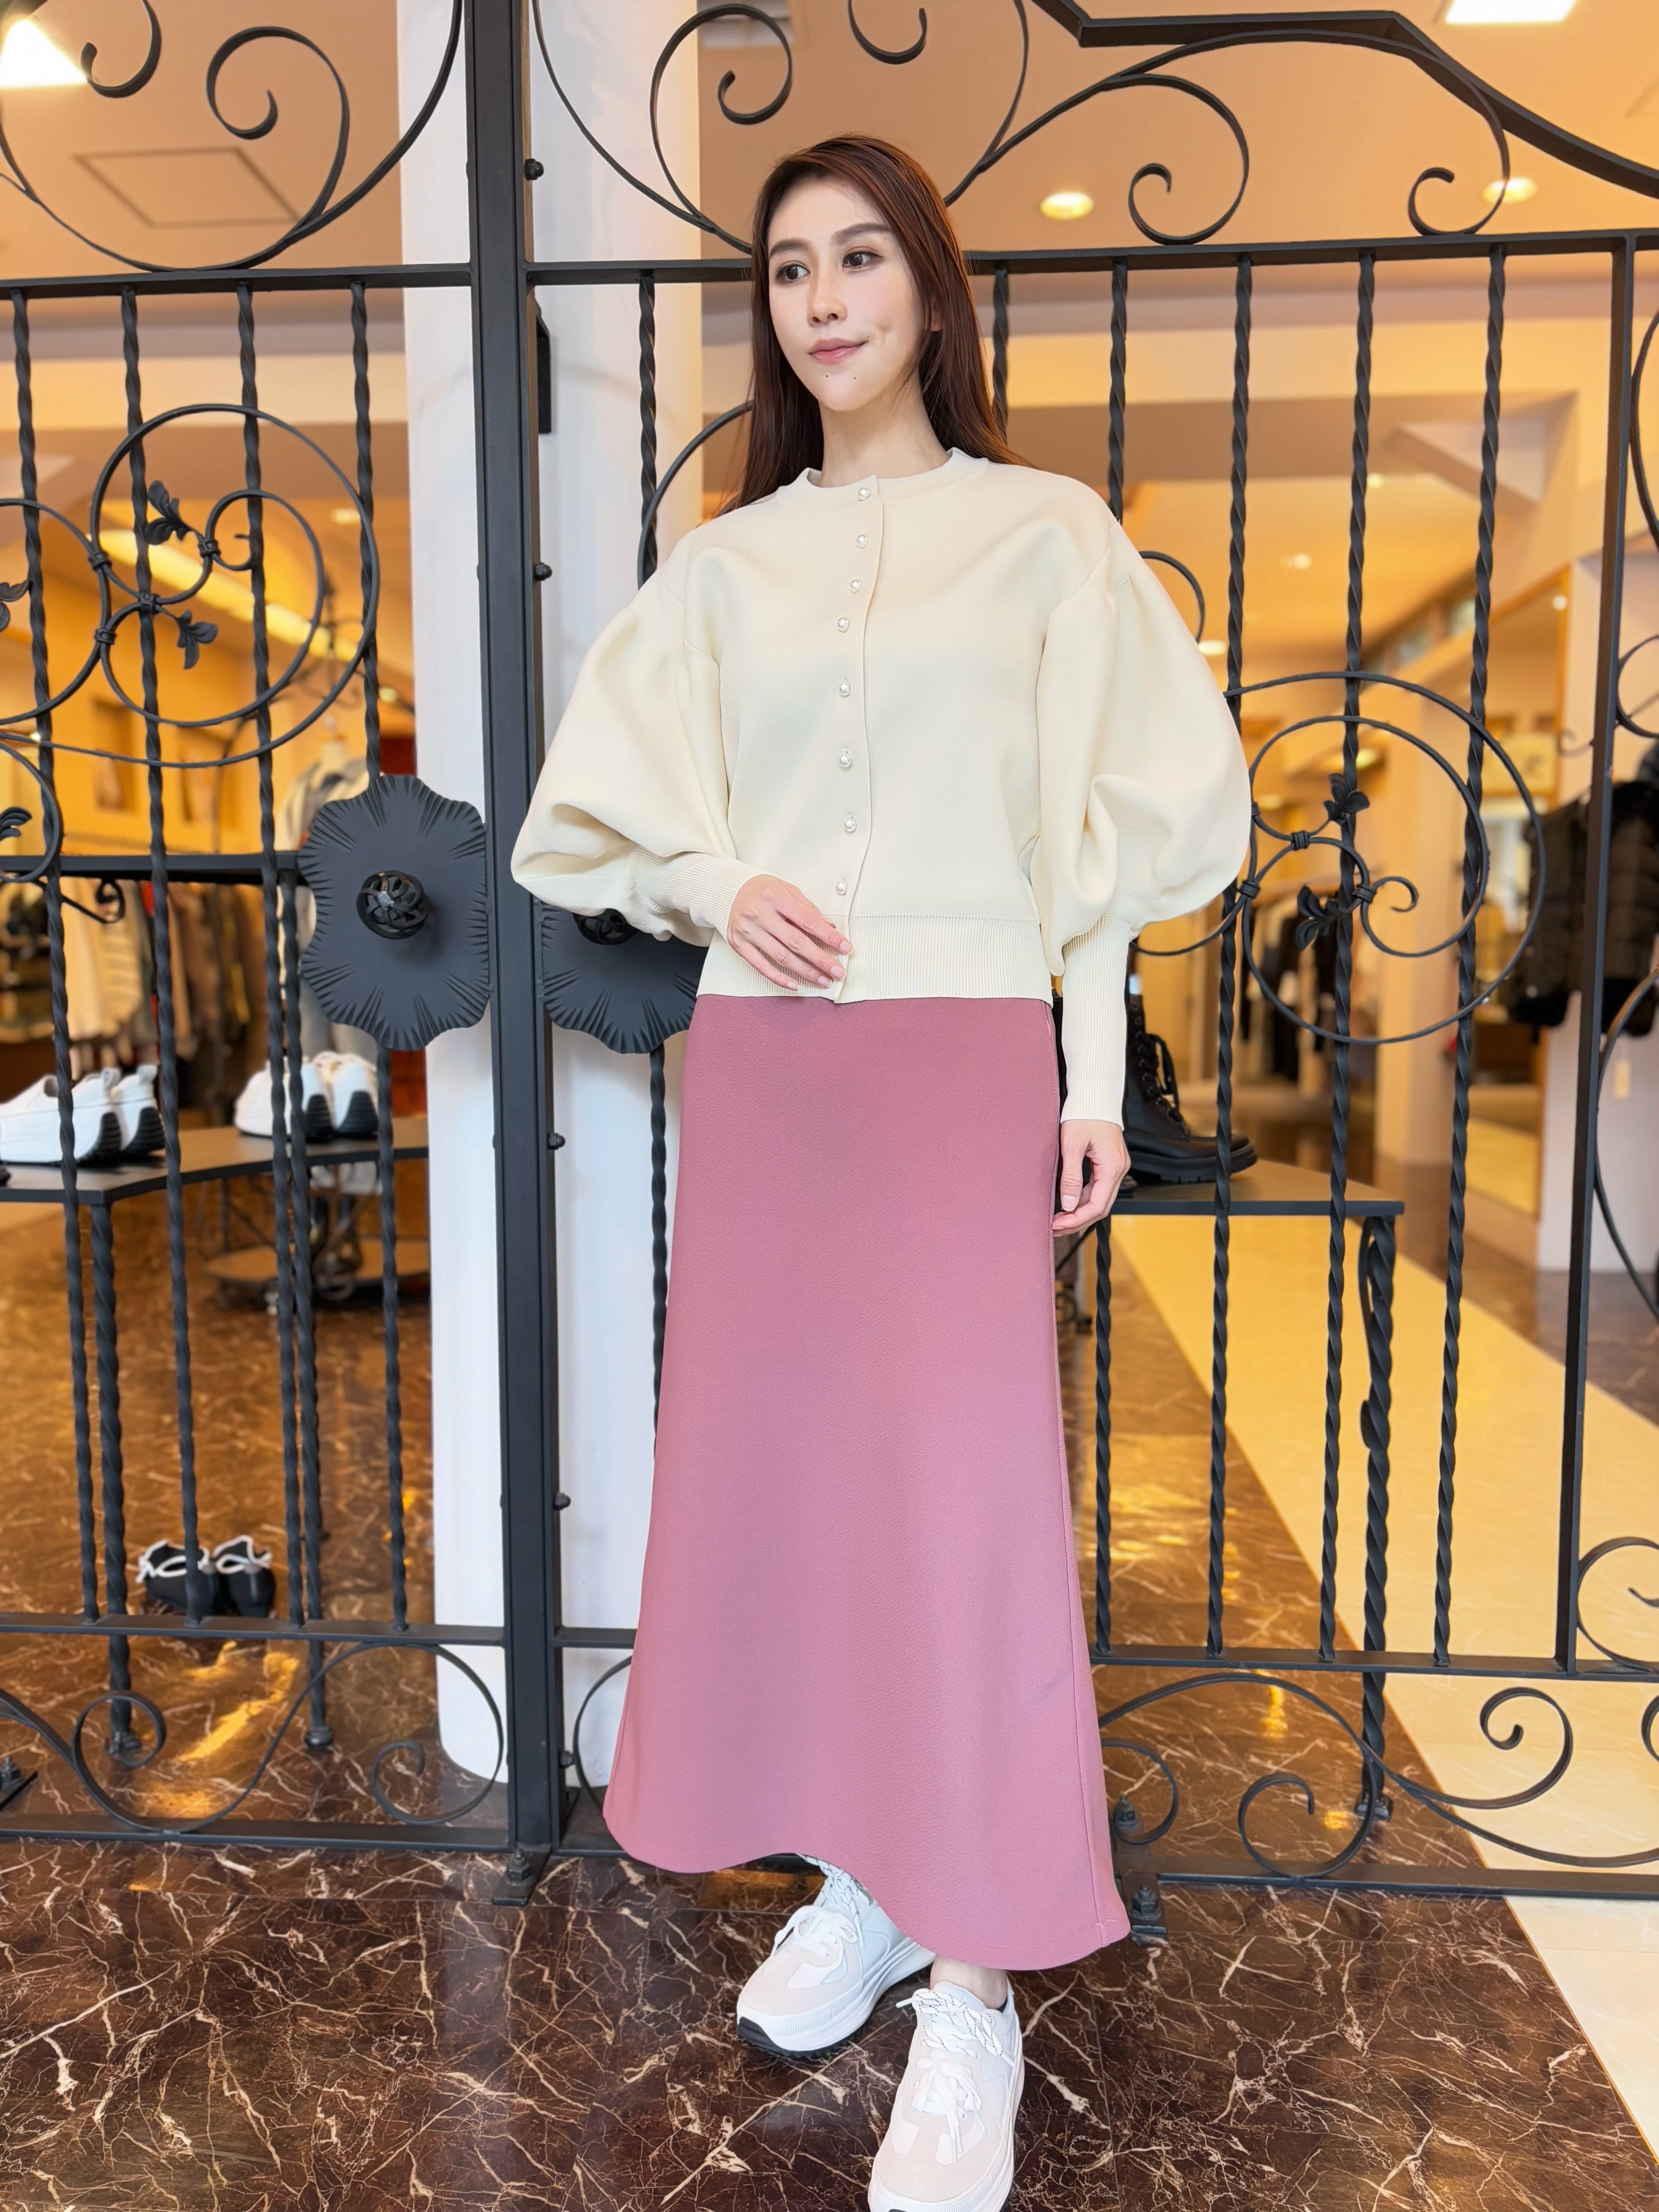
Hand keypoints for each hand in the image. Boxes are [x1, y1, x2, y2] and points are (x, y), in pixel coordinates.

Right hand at [726, 875, 849, 990]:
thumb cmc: (761, 890)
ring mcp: (748, 931)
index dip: (829, 937)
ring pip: (781, 957)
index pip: (808, 921)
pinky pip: (761, 966)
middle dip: (821, 959)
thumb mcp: (787, 890)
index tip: (845, 948)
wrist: (729, 891)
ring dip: (805, 972)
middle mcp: (760, 914)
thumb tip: (830, 927)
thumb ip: (808, 908)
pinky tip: (795, 985)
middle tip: (837, 971)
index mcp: (775, 897)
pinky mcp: (739, 945)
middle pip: (796, 942)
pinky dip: (779, 978)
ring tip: (823, 979)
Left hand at [1052, 1119, 1128, 1231]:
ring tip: (1058, 1219)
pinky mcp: (1109, 1164)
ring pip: (1099, 1199)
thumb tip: (1068, 1205)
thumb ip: (1071, 1177)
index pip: (1097, 1205)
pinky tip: (1068, 1203)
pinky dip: (1083, 1199)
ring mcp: (1115, 1167)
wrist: (1094, 1097)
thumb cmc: (1084, 1115)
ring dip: (1079, 1212)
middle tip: (1055, 1228)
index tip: (1058, 1225)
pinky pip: (1098, 1188)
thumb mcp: (1072, 1145)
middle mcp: (1118, 1170)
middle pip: (1100, 1207)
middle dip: (1078, 1220)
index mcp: (1112, 1167)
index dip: (1077, 1219)